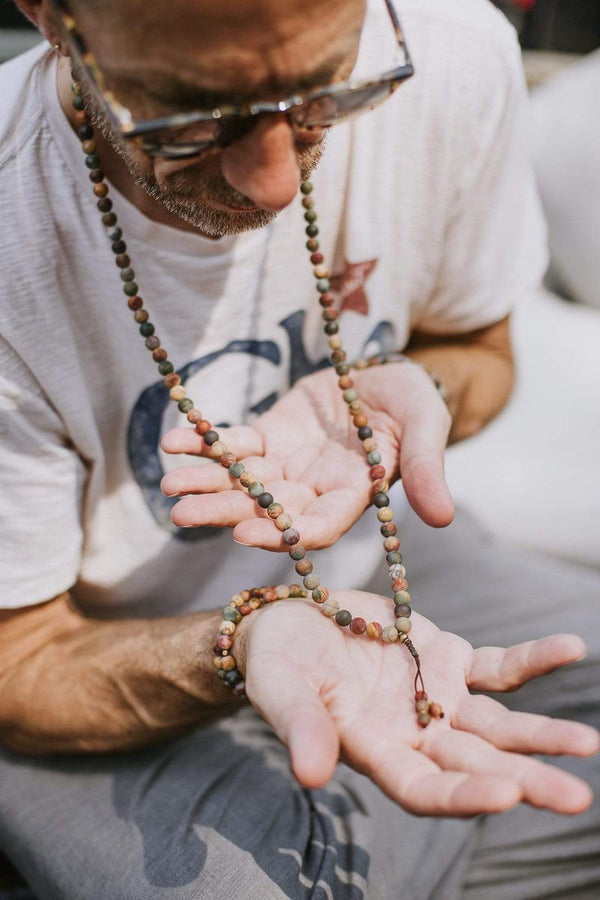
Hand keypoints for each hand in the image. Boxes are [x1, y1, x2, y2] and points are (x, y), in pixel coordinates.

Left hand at [161, 363, 453, 549]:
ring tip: (169, 485)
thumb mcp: (428, 424)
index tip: (245, 533)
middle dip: (224, 512)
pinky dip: (205, 443)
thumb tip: (444, 519)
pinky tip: (174, 442)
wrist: (388, 377)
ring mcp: (288, 465)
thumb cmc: (414, 402)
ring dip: (206, 483)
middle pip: (266, 509)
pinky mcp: (269, 437)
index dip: (282, 534)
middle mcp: (314, 488)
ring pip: (242, 482)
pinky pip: (233, 444)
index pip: (317, 526)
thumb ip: (430, 466)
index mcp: (353, 494)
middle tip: (181, 515)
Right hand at [238, 591, 598, 816]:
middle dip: (523, 780)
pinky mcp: (447, 657)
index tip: (505, 797)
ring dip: (540, 733)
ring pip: (496, 724)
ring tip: (587, 743)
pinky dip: (532, 659)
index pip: (423, 788)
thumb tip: (311, 775)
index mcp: (375, 752)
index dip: (461, 796)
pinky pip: (498, 664)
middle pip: (474, 765)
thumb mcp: (280, 688)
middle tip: (575, 799)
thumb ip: (299, 725)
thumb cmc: (276, 662)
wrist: (290, 622)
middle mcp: (415, 734)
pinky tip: (572, 648)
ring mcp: (437, 696)